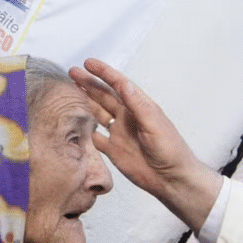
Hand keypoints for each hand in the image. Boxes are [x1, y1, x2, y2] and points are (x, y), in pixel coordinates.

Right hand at [70, 59, 222, 230]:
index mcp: (139, 107)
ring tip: (69, 92)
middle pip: (104, 96)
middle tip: (71, 73)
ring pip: (97, 113)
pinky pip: (95, 137)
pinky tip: (72, 123)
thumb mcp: (155, 125)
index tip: (88, 63)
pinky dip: (84, 130)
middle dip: (88, 84)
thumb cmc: (171, 150)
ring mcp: (119, 133)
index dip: (103, 73)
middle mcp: (127, 117)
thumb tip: (124, 85)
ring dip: (85, 102)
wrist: (172, 179)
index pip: (118, 85)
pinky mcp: (114, 150)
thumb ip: (138, 106)